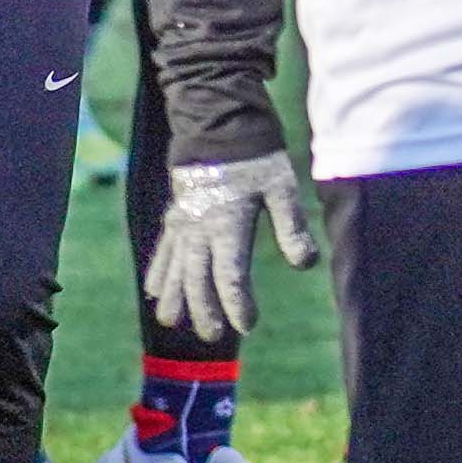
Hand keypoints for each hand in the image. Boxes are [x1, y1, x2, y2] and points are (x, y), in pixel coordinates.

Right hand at [141, 151, 317, 343]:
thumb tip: (306, 263)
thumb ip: (292, 226)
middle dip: (204, 311)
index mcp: (228, 225)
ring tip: (173, 322)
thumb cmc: (257, 157)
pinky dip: (158, 272)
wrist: (219, 125)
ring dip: (175, 297)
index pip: (230, 277)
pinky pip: (162, 251)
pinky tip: (155, 291)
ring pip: (174, 270)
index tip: (248, 326)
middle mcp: (199, 230)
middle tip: (214, 337)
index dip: (238, 305)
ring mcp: (182, 225)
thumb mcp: (282, 186)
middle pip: (197, 280)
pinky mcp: (174, 217)